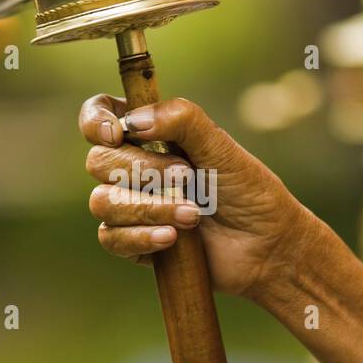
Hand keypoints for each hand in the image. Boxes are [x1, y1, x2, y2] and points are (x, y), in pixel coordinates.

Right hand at [79, 94, 305, 298]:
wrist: (266, 245)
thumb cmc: (248, 191)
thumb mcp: (221, 147)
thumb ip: (183, 120)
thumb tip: (135, 121)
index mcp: (150, 134)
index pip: (101, 116)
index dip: (96, 121)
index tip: (117, 133)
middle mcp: (133, 167)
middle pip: (98, 160)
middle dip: (142, 170)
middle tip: (188, 177)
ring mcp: (131, 206)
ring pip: (103, 202)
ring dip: (147, 208)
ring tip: (192, 215)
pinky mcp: (134, 243)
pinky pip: (112, 238)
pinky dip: (141, 236)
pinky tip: (172, 238)